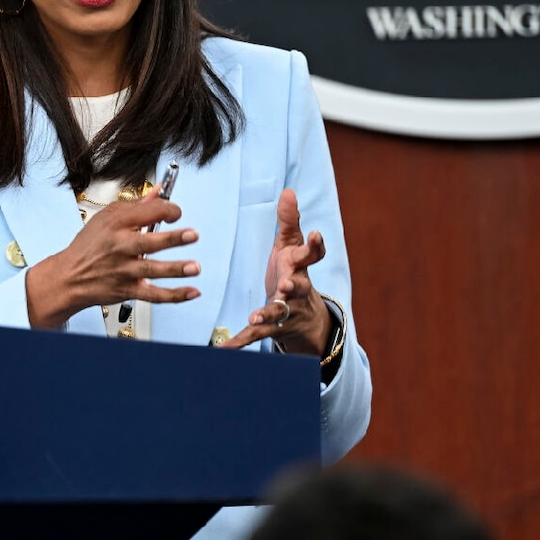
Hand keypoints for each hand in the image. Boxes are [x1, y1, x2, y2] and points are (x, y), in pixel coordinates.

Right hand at [26, 190, 200, 328]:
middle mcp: (120, 248)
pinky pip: (153, 295)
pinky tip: (191, 292)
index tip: (176, 212)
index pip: (145, 213)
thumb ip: (136, 206)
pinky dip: (173, 296)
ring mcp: (124, 270)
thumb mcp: (106, 218)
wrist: (68, 278)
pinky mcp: (127, 290)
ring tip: (194, 266)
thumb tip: (159, 192)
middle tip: (192, 235)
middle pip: (148, 243)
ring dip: (175, 269)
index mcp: (116, 225)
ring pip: (152, 270)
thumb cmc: (88, 247)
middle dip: (172, 239)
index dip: (167, 210)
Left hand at [220, 188, 329, 353]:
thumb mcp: (291, 246)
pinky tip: (224, 348)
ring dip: (267, 314)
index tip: (315, 233)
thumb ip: (289, 221)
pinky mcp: (273, 327)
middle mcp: (297, 289)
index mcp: (300, 266)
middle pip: (300, 288)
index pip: (312, 255)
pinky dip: (240, 341)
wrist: (306, 316)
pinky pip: (256, 335)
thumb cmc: (293, 272)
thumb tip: (288, 191)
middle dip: (294, 287)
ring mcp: (287, 310)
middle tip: (287, 285)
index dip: (315, 245)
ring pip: (279, 313)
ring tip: (255, 317)